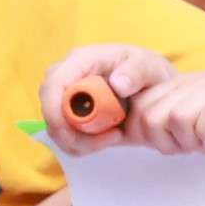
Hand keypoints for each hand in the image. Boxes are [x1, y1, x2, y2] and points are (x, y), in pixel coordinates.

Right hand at [39, 44, 171, 148]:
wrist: (154, 90)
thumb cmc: (150, 73)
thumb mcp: (151, 67)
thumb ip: (137, 71)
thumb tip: (117, 83)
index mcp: (82, 60)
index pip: (54, 83)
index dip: (55, 110)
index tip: (72, 134)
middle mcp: (67, 77)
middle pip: (50, 108)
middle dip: (70, 132)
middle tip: (110, 138)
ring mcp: (65, 97)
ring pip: (56, 127)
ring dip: (81, 141)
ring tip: (116, 136)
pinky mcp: (69, 115)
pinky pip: (64, 137)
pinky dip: (82, 145)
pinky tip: (107, 138)